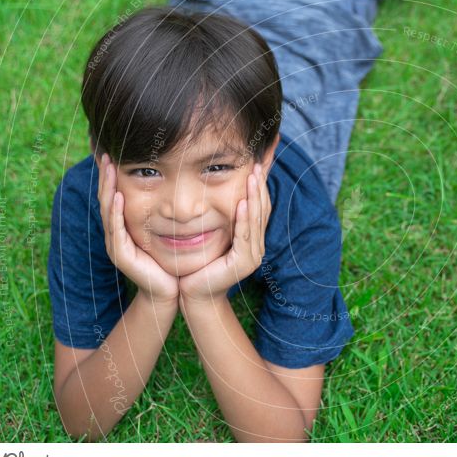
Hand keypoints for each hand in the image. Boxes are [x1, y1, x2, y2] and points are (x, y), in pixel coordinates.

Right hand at [97, 153, 178, 303]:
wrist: (170, 291)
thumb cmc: (172, 260)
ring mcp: (116, 243)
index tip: (115, 151)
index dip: (114, 174)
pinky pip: (116, 229)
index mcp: (125, 226)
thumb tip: (175, 186)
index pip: (116, 194)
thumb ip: (165, 211)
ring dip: (107, 187)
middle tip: (106, 152)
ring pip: (108, 210)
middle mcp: (116, 232)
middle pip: (107, 198)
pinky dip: (116, 212)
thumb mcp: (167, 230)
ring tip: (108, 166)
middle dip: (106, 175)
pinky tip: (119, 195)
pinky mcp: (121, 254)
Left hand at [179, 163, 270, 303]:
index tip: (259, 161)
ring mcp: (253, 255)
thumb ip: (219, 218)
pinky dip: (244, 218)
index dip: (260, 184)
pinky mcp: (244, 263)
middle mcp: (256, 245)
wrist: (194, 295)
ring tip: (254, 175)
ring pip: (255, 219)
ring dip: (255, 196)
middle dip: (260, 184)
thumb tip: (218, 191)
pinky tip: (243, 202)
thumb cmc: (198, 265)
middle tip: (259, 161)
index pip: (259, 205)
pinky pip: (244, 236)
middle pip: (261, 209)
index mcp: (251, 238)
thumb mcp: (211, 235)